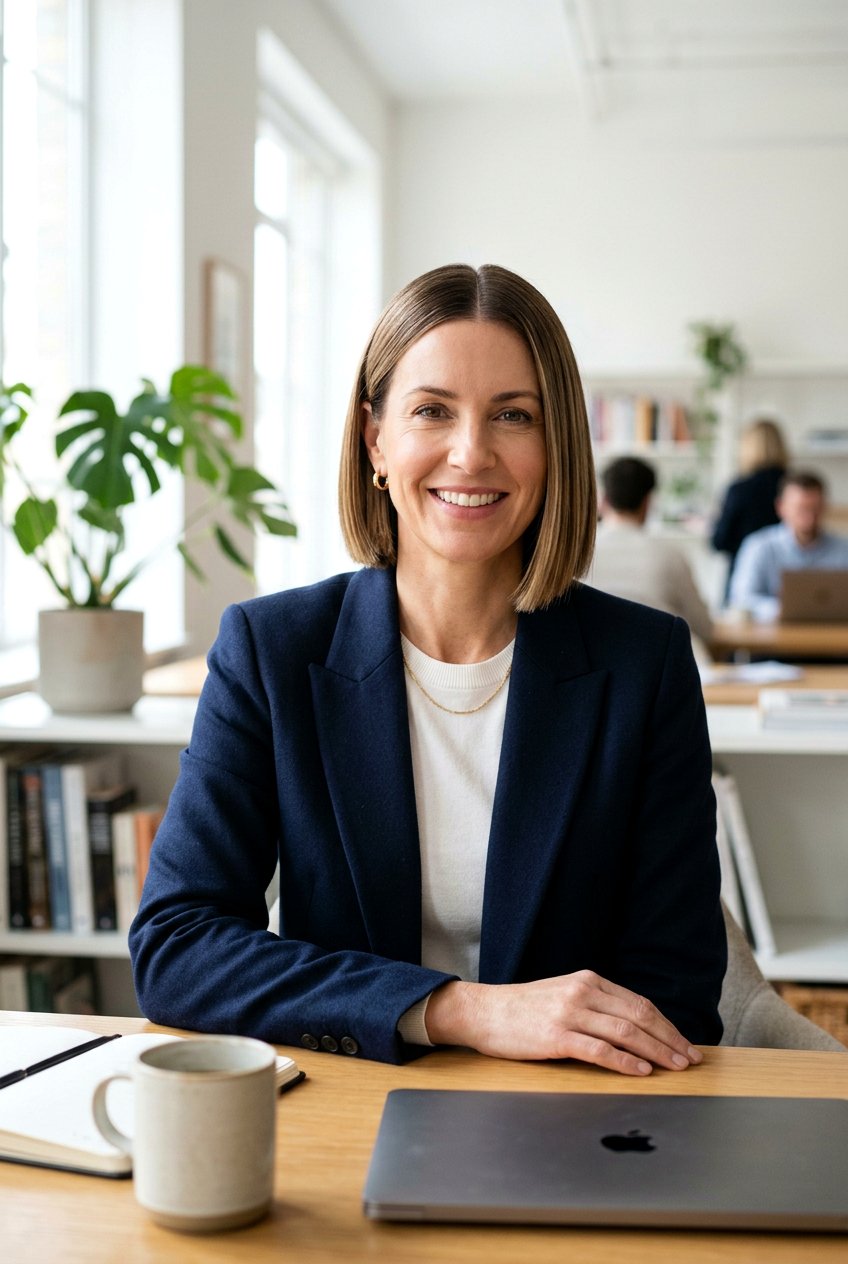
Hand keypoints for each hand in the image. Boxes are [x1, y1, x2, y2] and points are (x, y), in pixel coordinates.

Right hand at [424, 971, 702, 1075]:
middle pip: (638, 1016)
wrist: (484, 1011)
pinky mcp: (556, 1036)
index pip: (639, 1003)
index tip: (684, 1043)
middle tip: (690, 1058)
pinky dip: (624, 1061)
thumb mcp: (564, 994)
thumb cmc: (524, 1008)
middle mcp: (582, 992)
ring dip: (656, 1051)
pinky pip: (599, 1050)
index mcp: (588, 981)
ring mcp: (569, 1014)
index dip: (666, 1025)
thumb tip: (634, 1028)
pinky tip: (641, 1071)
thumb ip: (595, 1004)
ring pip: (625, 1032)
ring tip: (674, 1066)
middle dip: (669, 1039)